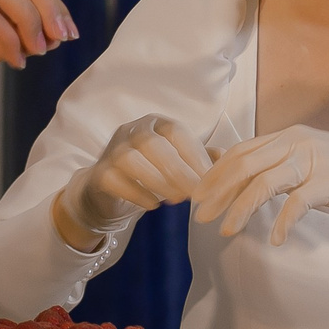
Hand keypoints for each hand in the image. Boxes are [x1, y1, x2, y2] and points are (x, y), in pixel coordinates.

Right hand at [52, 114, 212, 252]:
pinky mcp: (99, 173)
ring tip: (176, 199)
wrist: (108, 190)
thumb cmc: (151, 172)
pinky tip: (153, 205)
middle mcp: (132, 131)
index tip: (211, 179)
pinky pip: (116, 180)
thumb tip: (229, 160)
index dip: (195, 154)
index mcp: (155, 123)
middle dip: (178, 170)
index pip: (176, 131)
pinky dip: (137, 193)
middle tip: (196, 193)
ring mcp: (112, 150)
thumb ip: (202, 159)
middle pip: (154, 144)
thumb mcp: (178, 162)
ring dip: (158, 181)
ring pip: (131, 160)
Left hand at [191, 126, 328, 244]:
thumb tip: (242, 178)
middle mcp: (296, 142)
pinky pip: (297, 203)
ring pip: (263, 182)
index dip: (214, 174)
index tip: (196, 196)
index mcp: (287, 136)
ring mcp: (313, 160)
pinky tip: (273, 239)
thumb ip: (278, 164)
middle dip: (216, 192)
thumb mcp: (309, 160)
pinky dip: (282, 222)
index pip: (240, 152)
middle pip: (244, 165)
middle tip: (199, 216)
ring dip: (239, 209)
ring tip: (225, 231)